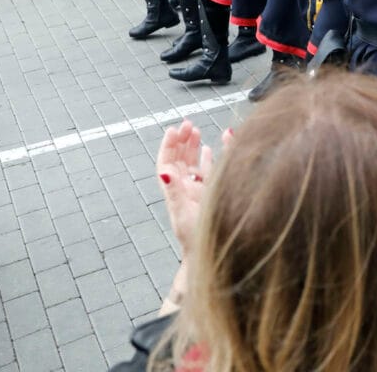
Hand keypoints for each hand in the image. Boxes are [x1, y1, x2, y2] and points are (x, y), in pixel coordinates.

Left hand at [155, 119, 229, 253]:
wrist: (212, 253)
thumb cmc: (195, 239)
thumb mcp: (183, 215)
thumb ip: (175, 192)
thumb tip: (164, 170)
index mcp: (175, 192)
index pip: (167, 163)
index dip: (169, 146)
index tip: (173, 130)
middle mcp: (185, 189)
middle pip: (179, 159)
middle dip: (181, 140)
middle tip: (187, 123)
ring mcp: (198, 191)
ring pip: (193, 163)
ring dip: (193, 145)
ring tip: (195, 129)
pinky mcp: (212, 193)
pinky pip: (210, 171)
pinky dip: (211, 157)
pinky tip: (212, 145)